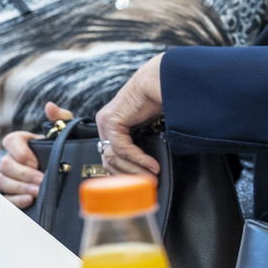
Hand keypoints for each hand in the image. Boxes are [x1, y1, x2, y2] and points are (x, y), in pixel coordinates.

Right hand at [0, 102, 71, 208]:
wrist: (71, 169)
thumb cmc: (66, 148)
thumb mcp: (67, 134)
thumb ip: (61, 119)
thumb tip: (50, 107)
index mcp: (23, 142)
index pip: (10, 141)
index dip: (20, 152)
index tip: (35, 161)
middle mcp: (13, 159)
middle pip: (4, 164)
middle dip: (22, 173)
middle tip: (40, 179)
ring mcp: (11, 176)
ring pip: (2, 181)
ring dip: (20, 186)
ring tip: (38, 191)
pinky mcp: (14, 193)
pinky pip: (6, 197)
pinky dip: (16, 200)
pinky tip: (29, 200)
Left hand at [96, 54, 163, 175]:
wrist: (161, 81)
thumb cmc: (160, 100)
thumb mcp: (149, 127)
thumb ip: (143, 142)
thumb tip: (149, 167)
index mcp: (112, 124)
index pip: (109, 156)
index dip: (121, 173)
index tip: (135, 184)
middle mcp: (105, 124)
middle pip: (108, 160)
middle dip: (127, 176)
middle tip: (146, 185)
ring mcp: (106, 122)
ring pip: (113, 157)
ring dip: (134, 171)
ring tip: (151, 178)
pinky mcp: (112, 121)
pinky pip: (122, 148)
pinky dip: (138, 159)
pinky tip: (152, 165)